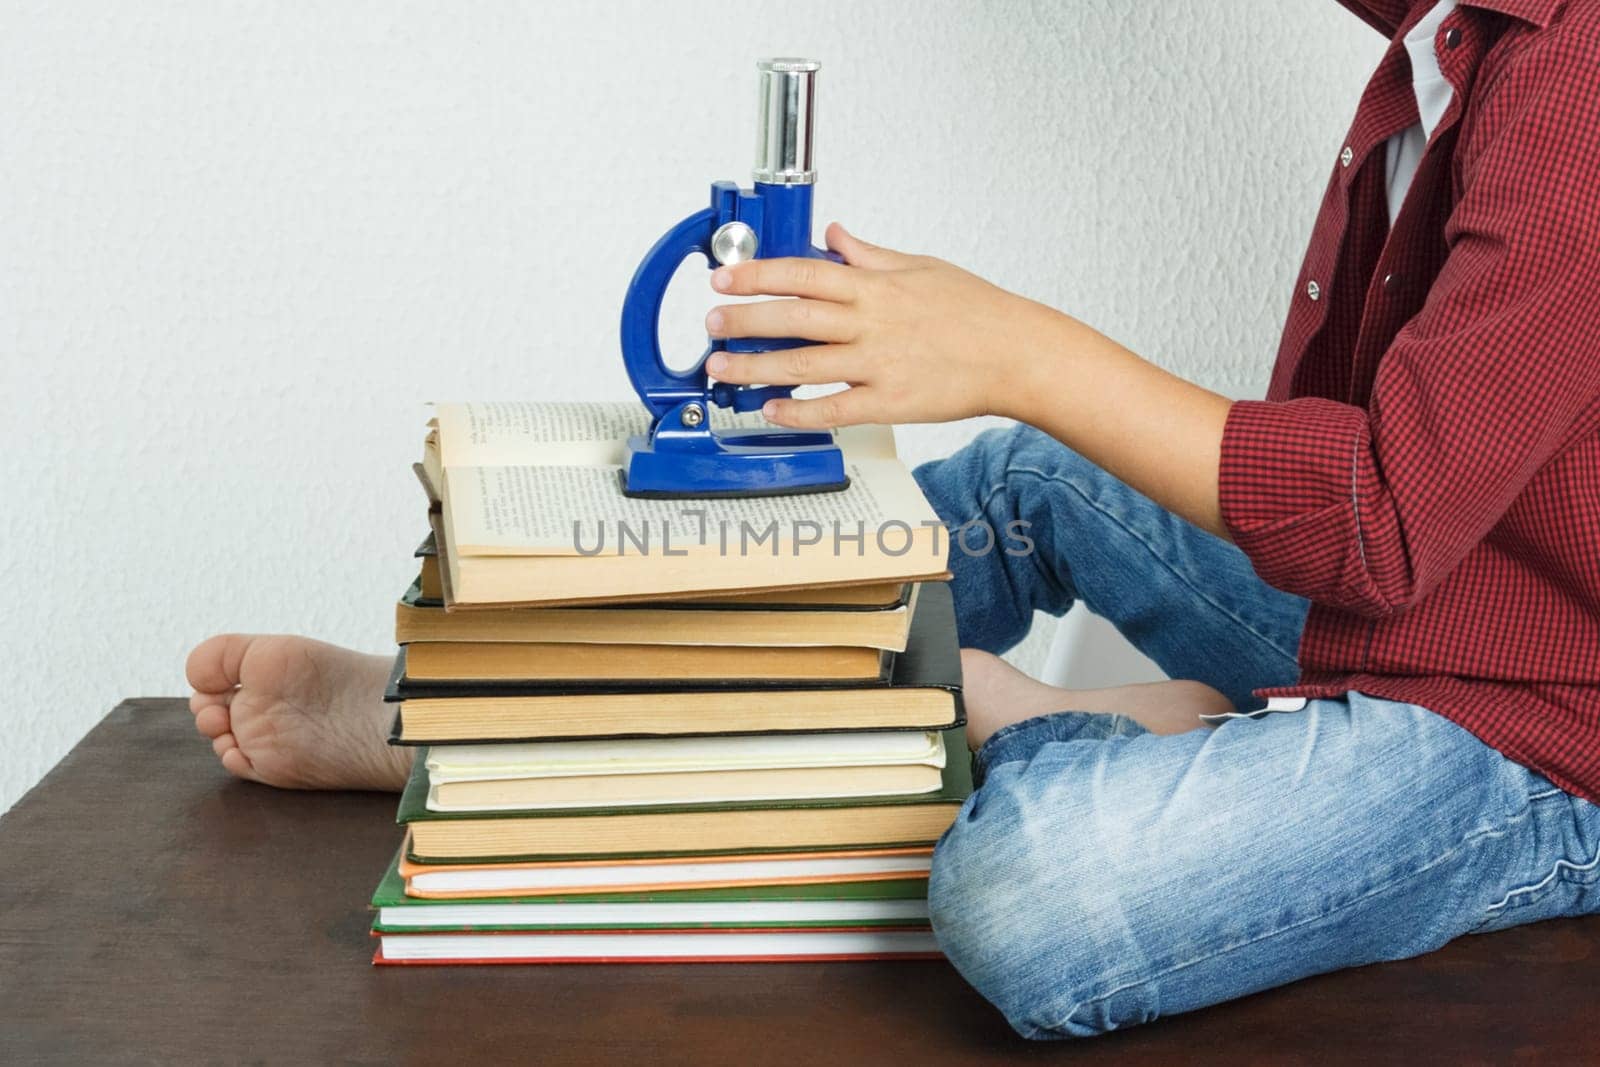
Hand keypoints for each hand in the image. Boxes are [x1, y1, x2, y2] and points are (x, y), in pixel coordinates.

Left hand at [703, 223, 1060, 427]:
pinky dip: (798, 410)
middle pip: (794, 317)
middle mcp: (872, 323)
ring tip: (721, 368)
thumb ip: (871, 255)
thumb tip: (835, 235)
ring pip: (803, 365)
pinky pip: (834, 409)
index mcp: (876, 286)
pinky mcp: (890, 402)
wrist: (1017, 355)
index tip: (724, 277)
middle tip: (711, 322)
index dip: (758, 274)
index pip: (804, 272)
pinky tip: (771, 409)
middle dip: (745, 319)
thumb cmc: (977, 312)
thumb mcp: (922, 268)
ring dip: (755, 367)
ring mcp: (879, 364)